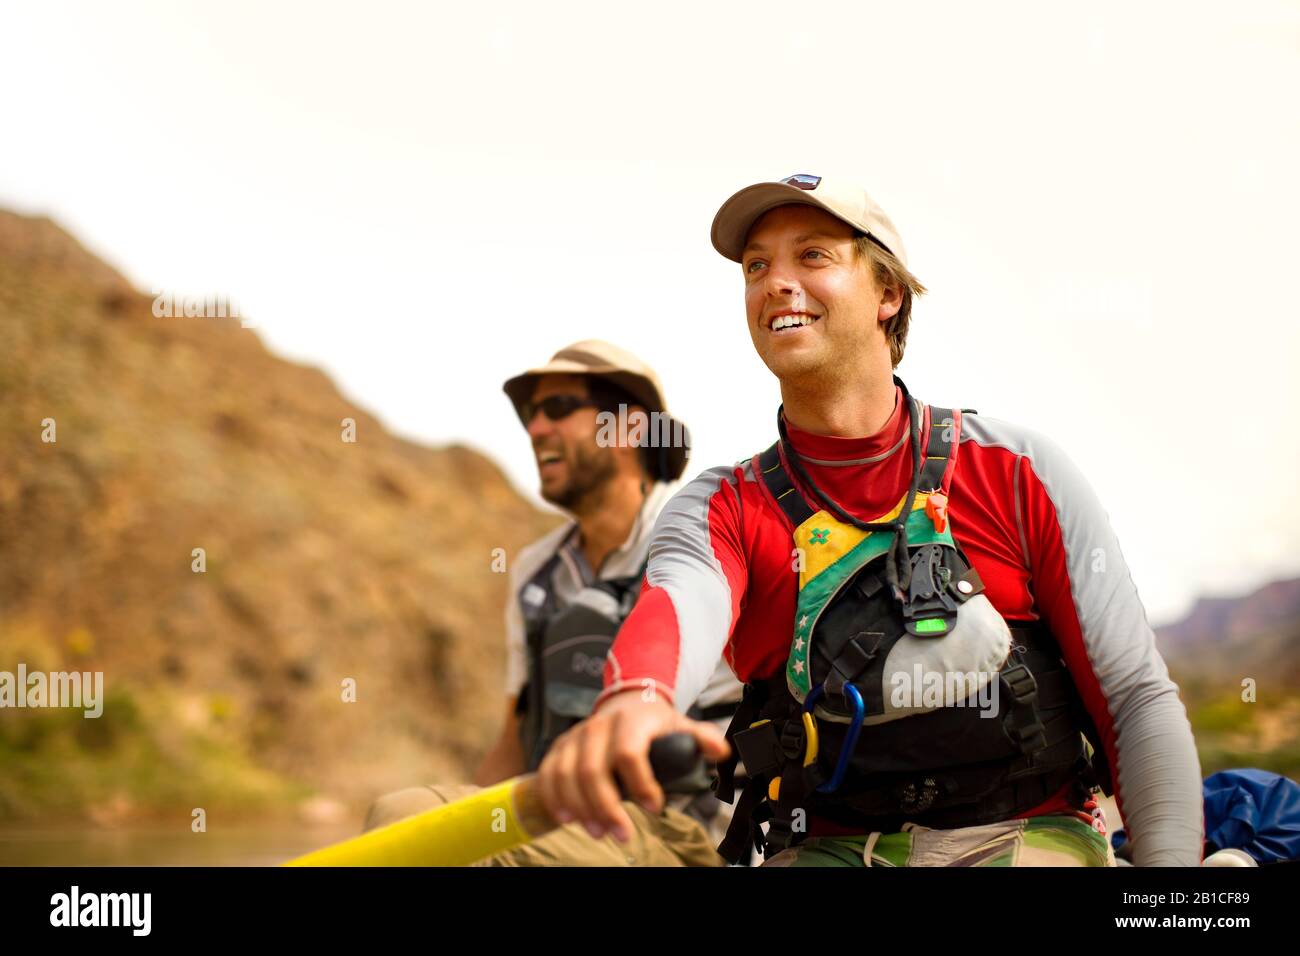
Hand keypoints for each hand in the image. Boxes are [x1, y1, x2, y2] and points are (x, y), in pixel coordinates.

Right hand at [535, 688, 729, 842]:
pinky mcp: (559, 748)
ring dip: (580, 809)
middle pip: (592, 770)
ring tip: (599, 832)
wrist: (626, 702)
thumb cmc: (654, 723)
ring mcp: (575, 737)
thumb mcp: (681, 725)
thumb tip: (721, 752)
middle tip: (623, 835)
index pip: (628, 752)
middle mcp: (599, 726)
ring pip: (566, 775)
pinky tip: (568, 819)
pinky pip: (548, 774)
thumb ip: (700, 739)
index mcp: (631, 721)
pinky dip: (554, 799)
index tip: (654, 807)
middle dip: (606, 808)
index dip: (640, 782)